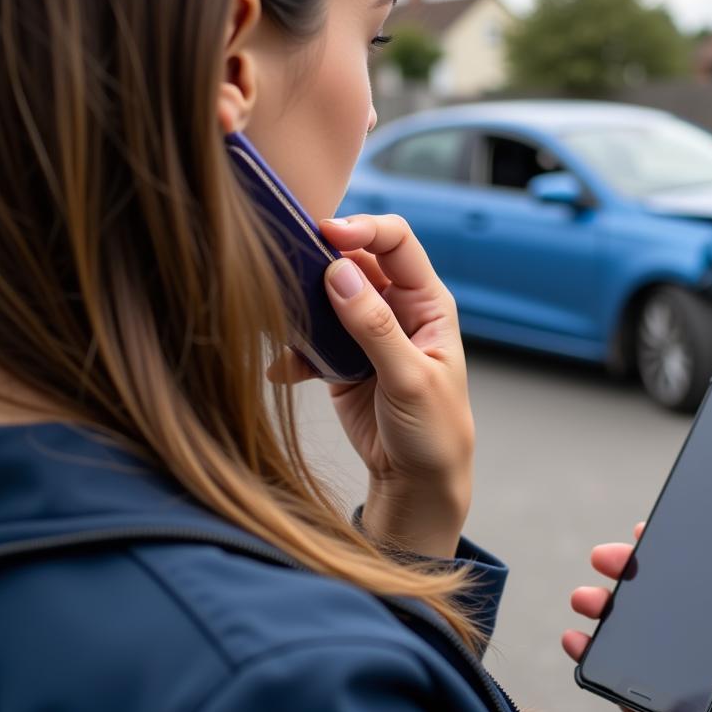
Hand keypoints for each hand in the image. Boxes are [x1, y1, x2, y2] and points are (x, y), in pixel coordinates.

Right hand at [266, 214, 473, 558]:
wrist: (415, 482)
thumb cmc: (434, 430)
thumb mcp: (409, 379)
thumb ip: (374, 327)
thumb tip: (339, 273)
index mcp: (427, 303)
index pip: (396, 243)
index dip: (362, 229)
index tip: (324, 232)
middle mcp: (397, 308)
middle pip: (355, 260)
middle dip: (321, 259)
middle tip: (287, 263)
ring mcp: (366, 331)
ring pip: (327, 294)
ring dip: (302, 301)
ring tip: (278, 314)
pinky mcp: (341, 358)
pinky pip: (310, 338)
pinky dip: (294, 350)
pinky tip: (282, 371)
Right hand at [563, 524, 711, 711]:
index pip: (711, 575)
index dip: (682, 549)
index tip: (654, 530)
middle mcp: (708, 645)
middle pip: (661, 592)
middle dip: (629, 570)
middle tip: (607, 557)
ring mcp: (673, 671)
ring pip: (630, 622)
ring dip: (602, 603)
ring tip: (585, 597)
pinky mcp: (644, 697)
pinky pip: (609, 664)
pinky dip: (587, 647)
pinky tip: (575, 636)